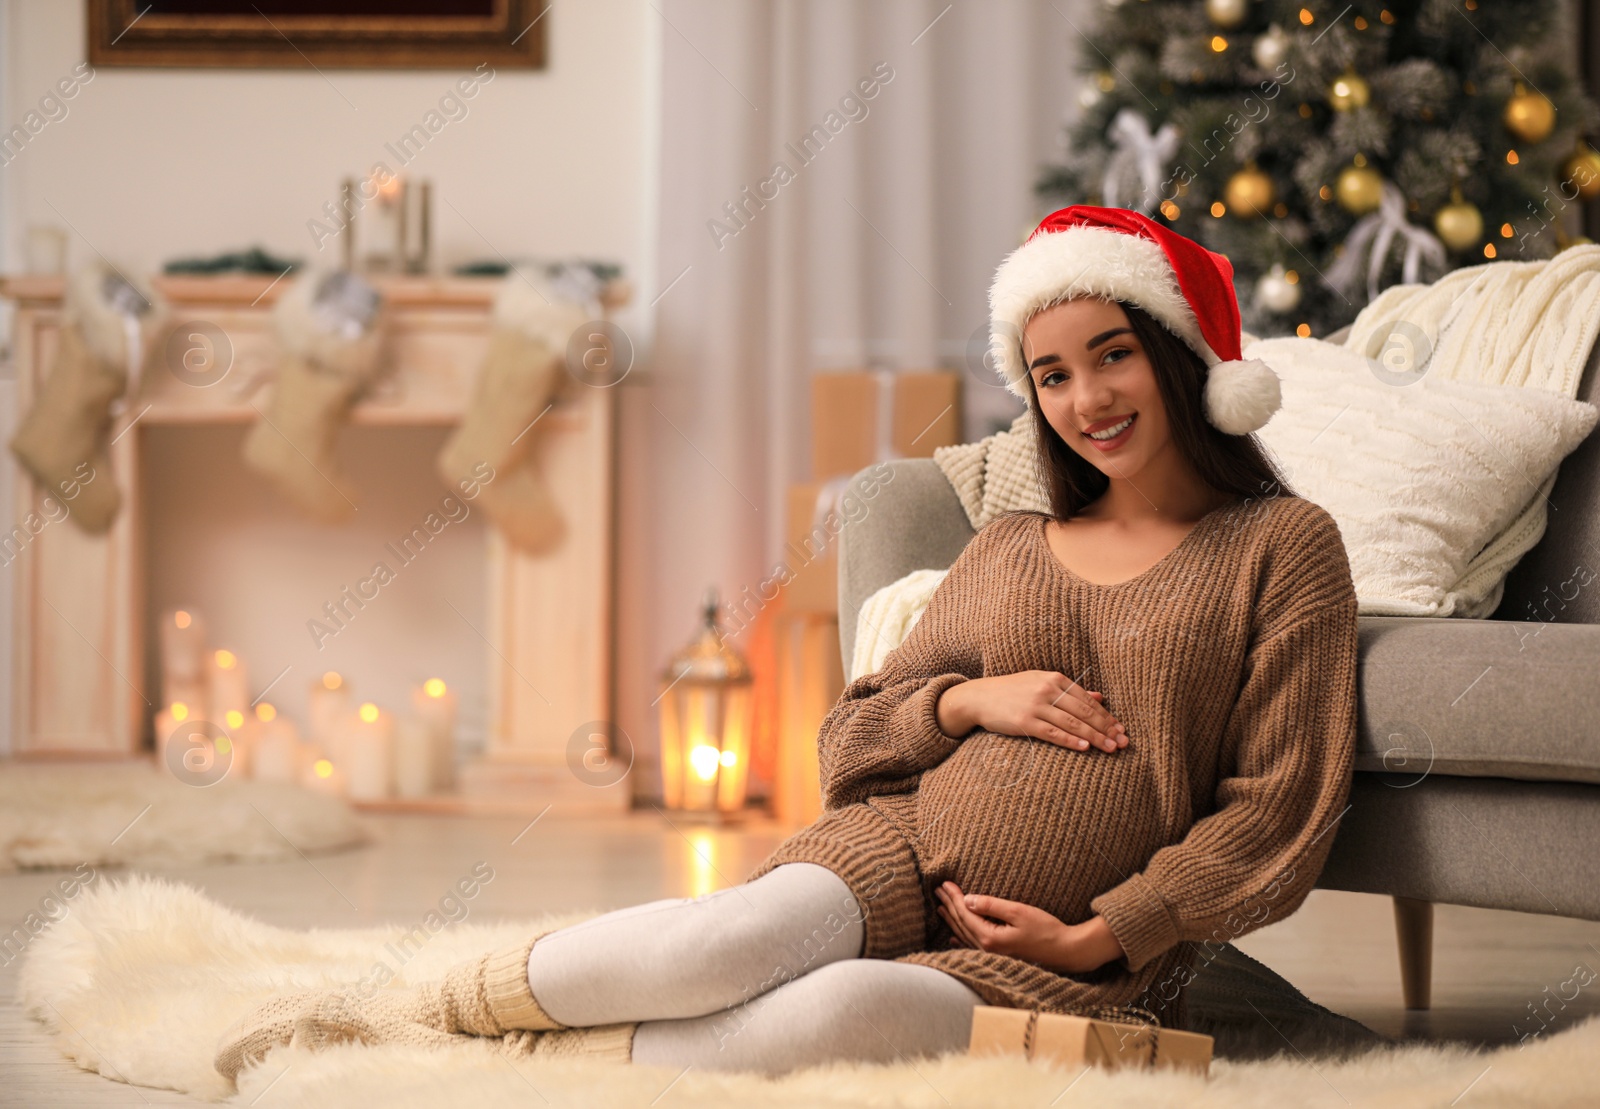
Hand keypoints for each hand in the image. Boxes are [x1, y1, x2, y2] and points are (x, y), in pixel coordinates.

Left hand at [935, 881, 1124, 973]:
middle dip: (949, 905)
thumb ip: (992, 905)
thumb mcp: (1018, 912)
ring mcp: (992, 955)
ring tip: (941, 907)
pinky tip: (954, 935)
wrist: (1066, 952)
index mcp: (989, 938)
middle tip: (937, 889)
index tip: (945, 883)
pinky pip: (973, 945)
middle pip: (961, 923)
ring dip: (952, 919)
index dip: (954, 897)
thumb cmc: (1046, 930)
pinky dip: (962, 936)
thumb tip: (968, 900)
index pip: (965, 913)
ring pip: (965, 934)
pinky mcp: (999, 955)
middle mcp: (987, 949)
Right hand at [937, 672, 1128, 752]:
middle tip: (1123, 741)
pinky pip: (1053, 733)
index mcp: (1054, 678)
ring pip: (1072, 723)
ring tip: (1111, 748)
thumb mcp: (1041, 683)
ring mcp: (1035, 705)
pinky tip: (1085, 747)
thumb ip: (1070, 691)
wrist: (978, 697)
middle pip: (1084, 711)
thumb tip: (1100, 696)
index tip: (1121, 729)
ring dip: (1095, 737)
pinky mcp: (1024, 721)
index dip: (1106, 715)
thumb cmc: (1012, 691)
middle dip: (1106, 727)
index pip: (1087, 699)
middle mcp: (1047, 689)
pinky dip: (1071, 740)